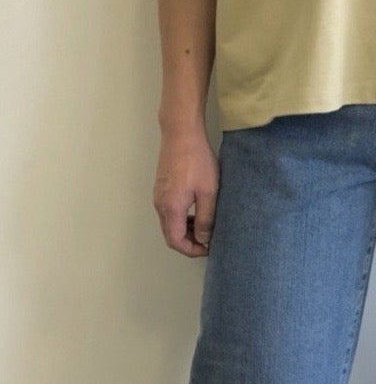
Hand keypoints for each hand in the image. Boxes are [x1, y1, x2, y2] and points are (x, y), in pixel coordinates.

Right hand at [153, 129, 218, 256]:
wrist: (181, 133)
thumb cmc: (196, 160)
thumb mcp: (208, 192)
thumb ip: (206, 218)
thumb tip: (204, 239)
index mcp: (170, 208)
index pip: (176, 241)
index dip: (192, 250)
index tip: (208, 247)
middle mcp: (160, 204)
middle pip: (171, 234)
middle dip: (190, 241)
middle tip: (209, 238)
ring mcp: (158, 194)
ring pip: (170, 222)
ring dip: (186, 229)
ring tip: (207, 224)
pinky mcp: (162, 186)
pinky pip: (169, 210)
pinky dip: (182, 217)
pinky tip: (197, 209)